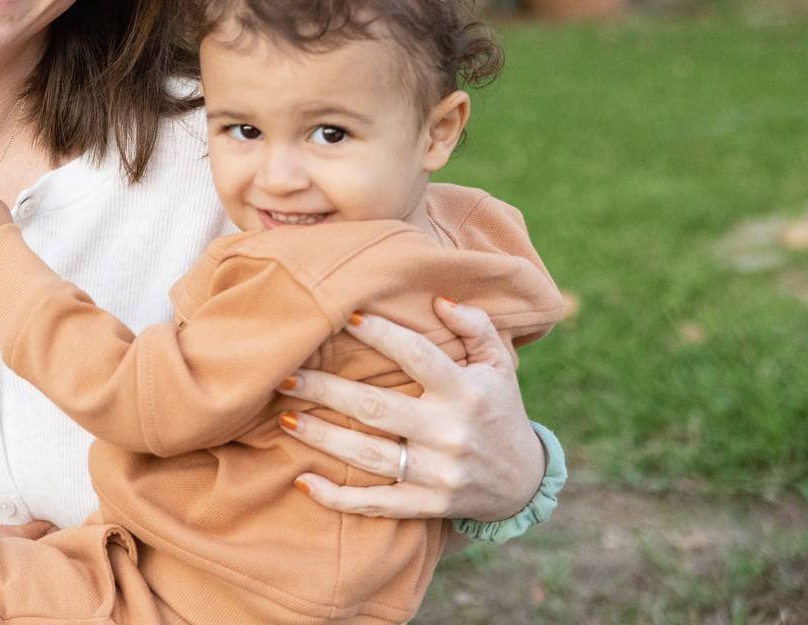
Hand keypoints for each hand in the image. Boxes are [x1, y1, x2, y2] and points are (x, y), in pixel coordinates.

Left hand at [281, 298, 543, 521]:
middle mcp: (449, 433)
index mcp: (466, 392)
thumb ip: (476, 326)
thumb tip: (440, 300)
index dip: (382, 336)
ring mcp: (437, 474)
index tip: (347, 317)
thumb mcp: (498, 365)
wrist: (523, 482)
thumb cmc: (498, 409)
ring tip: (284, 418)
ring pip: (368, 454)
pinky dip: (338, 499)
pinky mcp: (427, 506)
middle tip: (284, 375)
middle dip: (326, 390)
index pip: (418, 357)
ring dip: (321, 436)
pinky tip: (303, 483)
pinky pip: (377, 505)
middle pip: (376, 408)